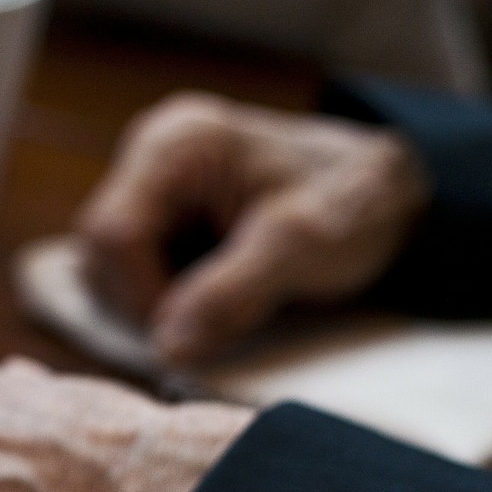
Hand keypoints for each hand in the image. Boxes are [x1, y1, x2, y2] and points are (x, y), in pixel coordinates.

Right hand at [78, 92, 428, 364]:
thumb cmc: (357, 204)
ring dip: (155, 304)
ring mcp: (150, 185)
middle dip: (146, 303)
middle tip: (210, 326)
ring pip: (106, 269)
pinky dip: (164, 298)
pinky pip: (130, 272)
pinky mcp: (159, 214)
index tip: (191, 334)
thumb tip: (167, 347)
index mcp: (177, 144)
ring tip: (222, 306)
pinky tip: (212, 296)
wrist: (393, 195)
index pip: (112, 234)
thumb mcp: (303, 246)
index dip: (141, 297)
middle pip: (98, 253)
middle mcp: (150, 154)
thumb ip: (232, 293)